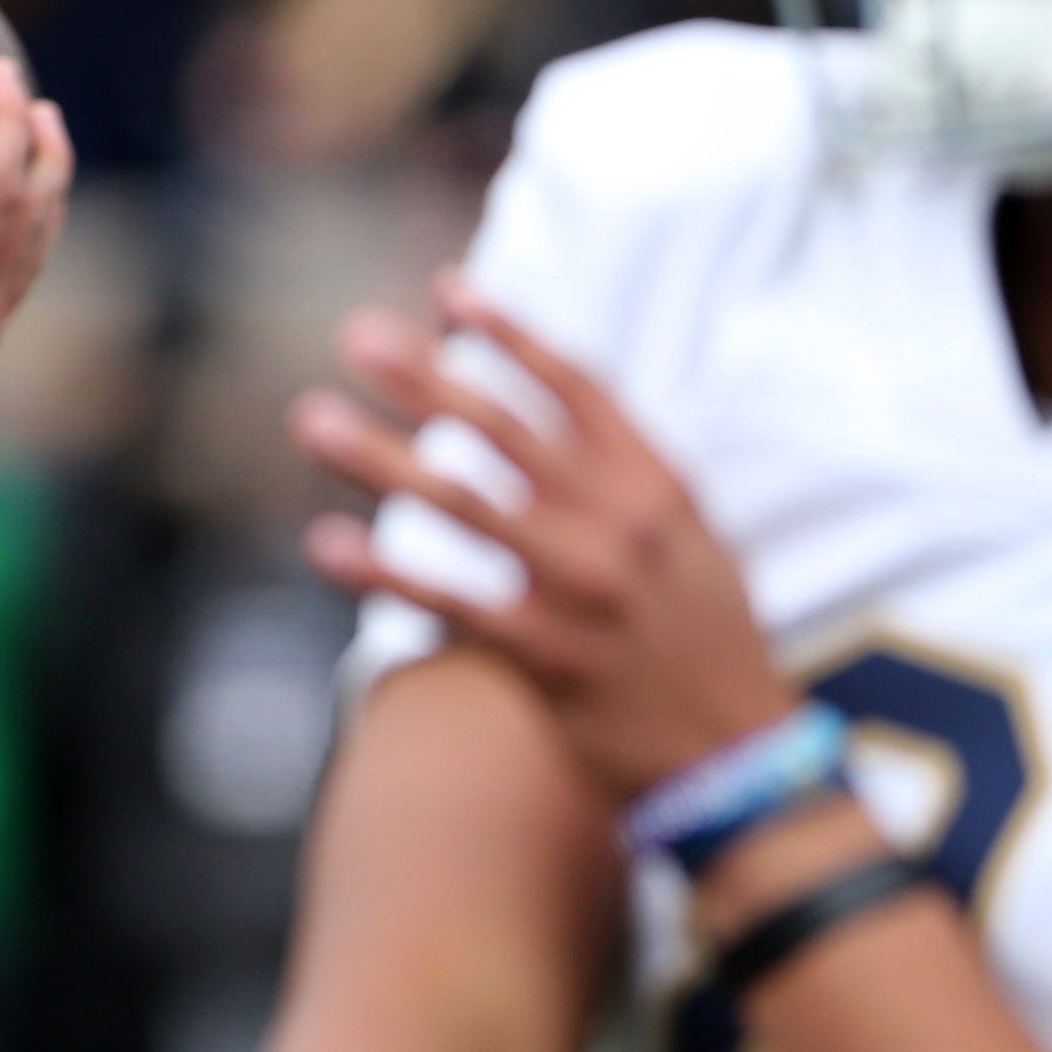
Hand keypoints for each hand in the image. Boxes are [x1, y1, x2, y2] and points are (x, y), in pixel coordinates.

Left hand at [291, 277, 796, 804]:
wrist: (738, 759)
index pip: (574, 385)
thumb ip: (632, 480)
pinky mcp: (545, 655)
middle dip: (424, 377)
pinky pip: (447, 602)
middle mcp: (618, 524)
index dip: (508, 334)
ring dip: (379, 457)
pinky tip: (323, 542)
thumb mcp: (697, 541)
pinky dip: (382, 571)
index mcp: (658, 484)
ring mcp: (579, 588)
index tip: (447, 292)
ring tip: (312, 420)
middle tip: (356, 337)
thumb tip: (563, 421)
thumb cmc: (708, 644)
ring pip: (462, 503)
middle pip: (504, 429)